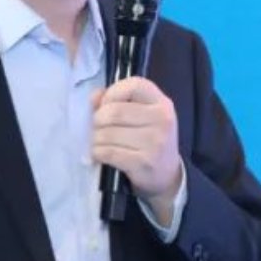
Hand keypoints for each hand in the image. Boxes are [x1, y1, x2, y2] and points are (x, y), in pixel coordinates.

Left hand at [91, 77, 183, 223]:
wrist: (166, 175)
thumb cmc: (149, 139)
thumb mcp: (142, 115)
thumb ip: (118, 100)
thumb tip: (94, 97)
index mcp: (161, 103)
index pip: (133, 85)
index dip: (112, 93)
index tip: (105, 105)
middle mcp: (162, 119)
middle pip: (115, 112)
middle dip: (98, 120)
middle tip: (97, 127)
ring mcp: (155, 142)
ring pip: (108, 133)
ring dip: (96, 139)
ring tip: (99, 142)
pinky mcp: (144, 162)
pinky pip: (109, 152)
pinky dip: (98, 153)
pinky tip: (100, 154)